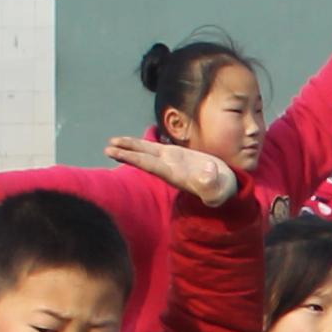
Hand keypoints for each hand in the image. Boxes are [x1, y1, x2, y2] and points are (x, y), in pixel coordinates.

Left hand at [107, 130, 242, 207]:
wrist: (224, 187)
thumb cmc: (221, 190)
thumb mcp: (218, 190)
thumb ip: (211, 183)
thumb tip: (207, 170)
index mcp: (175, 175)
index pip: (151, 165)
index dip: (134, 158)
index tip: (119, 153)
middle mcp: (168, 168)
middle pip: (143, 159)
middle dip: (125, 154)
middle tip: (107, 148)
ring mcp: (170, 162)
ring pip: (146, 152)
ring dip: (129, 147)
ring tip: (112, 142)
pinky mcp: (175, 155)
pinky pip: (155, 148)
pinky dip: (142, 144)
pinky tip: (130, 141)